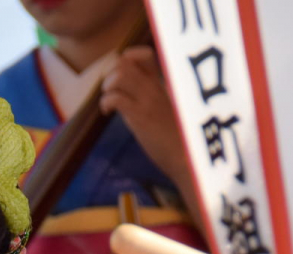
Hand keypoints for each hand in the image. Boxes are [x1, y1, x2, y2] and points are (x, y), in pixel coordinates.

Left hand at [100, 47, 192, 191]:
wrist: (187, 158)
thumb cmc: (179, 139)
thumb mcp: (168, 111)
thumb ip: (153, 98)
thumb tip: (129, 97)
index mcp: (163, 84)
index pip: (145, 55)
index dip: (128, 58)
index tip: (122, 73)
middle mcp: (156, 88)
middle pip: (125, 62)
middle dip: (110, 74)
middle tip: (110, 92)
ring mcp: (148, 100)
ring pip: (120, 75)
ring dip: (107, 86)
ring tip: (109, 101)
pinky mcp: (141, 117)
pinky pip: (116, 98)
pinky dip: (106, 102)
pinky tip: (108, 113)